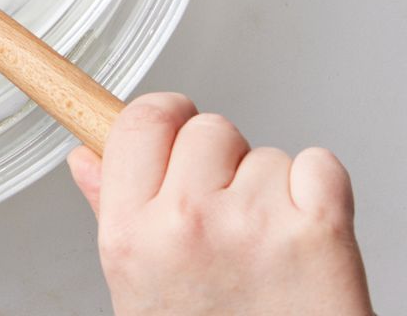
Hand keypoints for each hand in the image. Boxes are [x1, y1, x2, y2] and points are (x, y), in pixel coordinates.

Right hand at [68, 93, 372, 315]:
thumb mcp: (139, 290)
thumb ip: (111, 212)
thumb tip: (86, 158)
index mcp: (131, 234)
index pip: (140, 121)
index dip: (165, 117)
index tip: (175, 127)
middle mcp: (186, 221)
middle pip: (208, 127)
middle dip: (222, 161)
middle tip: (228, 218)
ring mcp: (254, 223)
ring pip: (265, 154)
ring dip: (272, 189)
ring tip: (268, 250)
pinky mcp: (319, 229)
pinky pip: (320, 165)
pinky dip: (320, 194)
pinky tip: (305, 239)